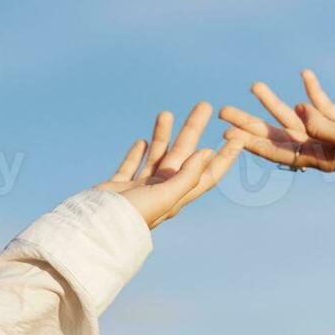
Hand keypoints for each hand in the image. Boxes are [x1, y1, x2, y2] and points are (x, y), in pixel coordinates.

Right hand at [96, 102, 245, 228]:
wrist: (96, 229)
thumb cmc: (133, 217)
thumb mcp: (166, 196)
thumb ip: (187, 175)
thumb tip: (208, 152)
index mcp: (177, 196)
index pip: (207, 174)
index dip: (224, 157)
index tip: (238, 137)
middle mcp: (161, 192)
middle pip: (183, 155)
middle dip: (193, 130)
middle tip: (203, 105)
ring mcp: (140, 189)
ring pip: (157, 156)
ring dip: (164, 135)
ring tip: (167, 113)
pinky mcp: (120, 188)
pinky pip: (132, 166)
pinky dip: (138, 153)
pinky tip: (143, 141)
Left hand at [218, 69, 334, 173]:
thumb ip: (324, 125)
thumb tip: (299, 114)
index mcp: (321, 158)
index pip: (277, 150)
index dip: (249, 142)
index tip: (225, 134)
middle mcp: (324, 149)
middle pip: (278, 135)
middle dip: (250, 123)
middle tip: (222, 110)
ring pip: (297, 118)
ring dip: (275, 104)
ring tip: (254, 86)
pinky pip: (324, 106)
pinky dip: (313, 92)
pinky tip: (304, 75)